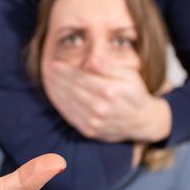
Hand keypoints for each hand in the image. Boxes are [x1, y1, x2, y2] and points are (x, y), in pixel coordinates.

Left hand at [42, 61, 171, 142]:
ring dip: (55, 91)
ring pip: (67, 103)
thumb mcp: (128, 74)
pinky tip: (55, 95)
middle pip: (71, 89)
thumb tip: (91, 59)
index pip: (80, 77)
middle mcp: (100, 108)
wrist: (142, 121)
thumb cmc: (135, 93)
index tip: (53, 63)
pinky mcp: (89, 131)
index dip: (64, 70)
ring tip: (48, 80)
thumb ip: (108, 66)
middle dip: (56, 79)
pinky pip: (69, 116)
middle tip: (46, 69)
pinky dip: (60, 105)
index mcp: (110, 91)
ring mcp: (94, 122)